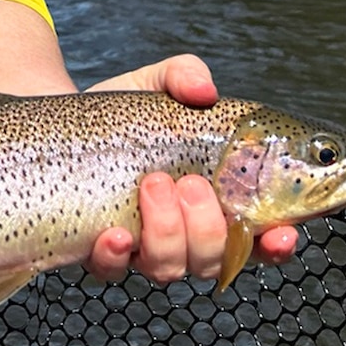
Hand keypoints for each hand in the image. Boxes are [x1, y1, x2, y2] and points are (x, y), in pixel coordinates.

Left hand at [81, 54, 297, 283]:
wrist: (64, 123)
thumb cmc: (127, 110)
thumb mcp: (158, 82)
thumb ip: (186, 75)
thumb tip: (204, 91)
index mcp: (218, 201)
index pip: (260, 239)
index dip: (277, 246)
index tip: (281, 235)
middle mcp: (185, 233)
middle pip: (215, 260)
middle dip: (209, 226)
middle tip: (191, 183)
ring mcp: (142, 245)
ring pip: (171, 268)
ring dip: (168, 231)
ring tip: (153, 183)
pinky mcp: (98, 250)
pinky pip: (112, 270)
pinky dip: (116, 256)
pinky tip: (115, 233)